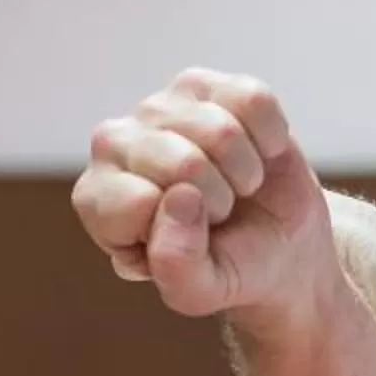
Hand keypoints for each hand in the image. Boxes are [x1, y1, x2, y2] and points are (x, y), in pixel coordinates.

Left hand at [73, 70, 342, 336]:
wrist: (276, 245)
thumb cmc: (227, 268)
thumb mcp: (199, 291)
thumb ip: (176, 267)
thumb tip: (177, 197)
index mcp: (99, 201)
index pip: (135, 202)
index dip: (181, 229)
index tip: (189, 241)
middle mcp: (115, 146)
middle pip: (184, 163)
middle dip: (220, 200)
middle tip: (218, 215)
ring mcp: (158, 107)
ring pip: (222, 130)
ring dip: (245, 172)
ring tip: (235, 187)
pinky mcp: (204, 84)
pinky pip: (252, 102)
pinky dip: (269, 139)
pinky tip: (254, 154)